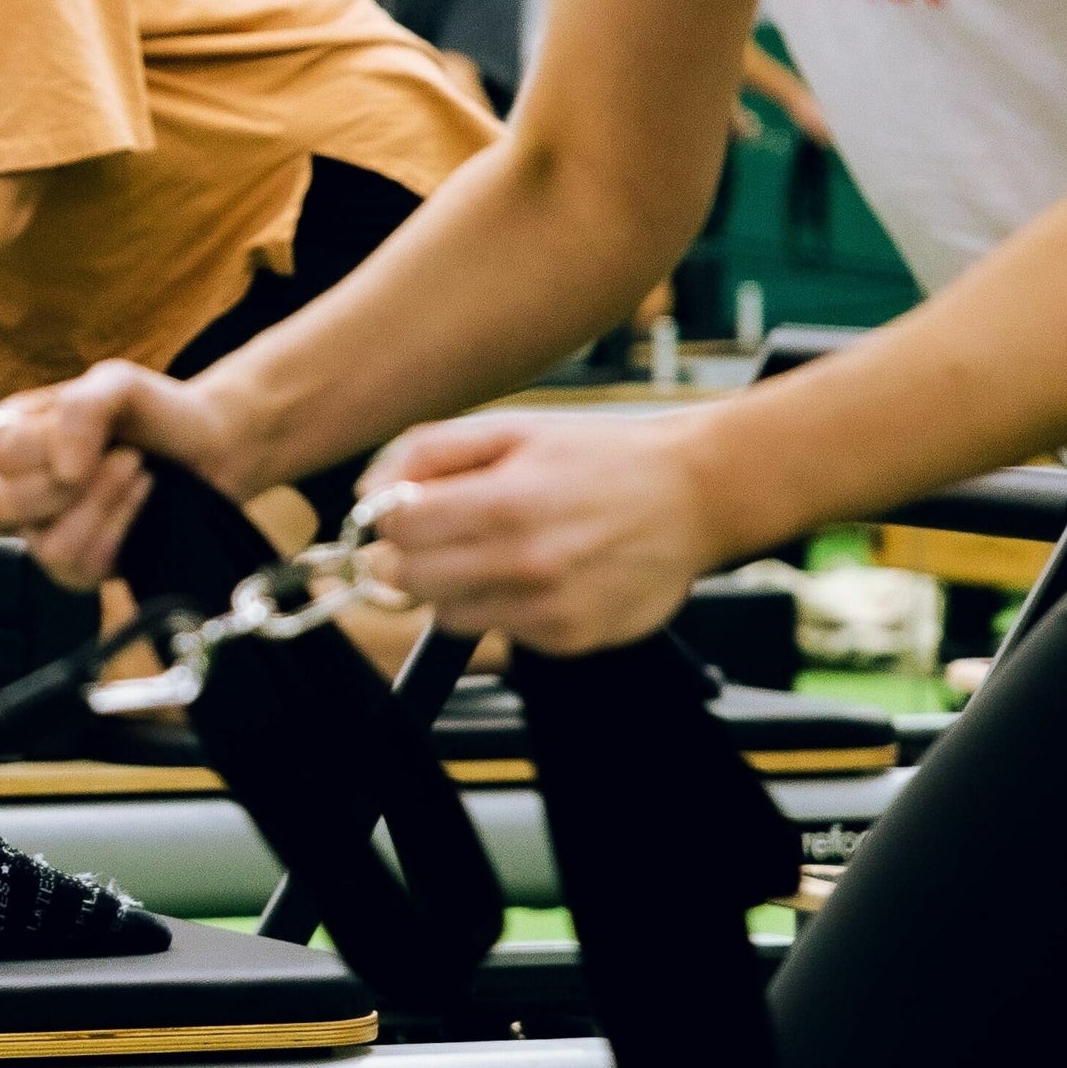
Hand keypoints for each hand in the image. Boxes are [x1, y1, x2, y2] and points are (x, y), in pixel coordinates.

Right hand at [0, 360, 249, 592]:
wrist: (207, 446)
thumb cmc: (152, 412)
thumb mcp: (115, 383)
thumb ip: (79, 408)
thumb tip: (62, 471)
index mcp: (4, 436)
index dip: (47, 447)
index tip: (101, 430)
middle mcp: (9, 486)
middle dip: (73, 484)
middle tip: (122, 455)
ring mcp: (37, 532)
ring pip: (45, 546)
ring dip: (104, 506)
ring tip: (137, 474)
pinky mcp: (72, 568)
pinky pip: (77, 570)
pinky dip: (119, 531)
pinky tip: (138, 502)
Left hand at [350, 411, 738, 656]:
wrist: (696, 495)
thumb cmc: (601, 457)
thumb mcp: (512, 427)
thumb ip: (429, 451)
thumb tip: (370, 492)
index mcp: (504, 504)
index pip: (397, 530)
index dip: (386, 518)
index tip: (400, 510)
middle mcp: (525, 564)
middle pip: (409, 582)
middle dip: (406, 556)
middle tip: (433, 535)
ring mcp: (549, 610)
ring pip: (447, 616)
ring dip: (450, 586)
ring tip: (491, 550)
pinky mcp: (571, 640)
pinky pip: (501, 631)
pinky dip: (501, 606)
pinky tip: (535, 573)